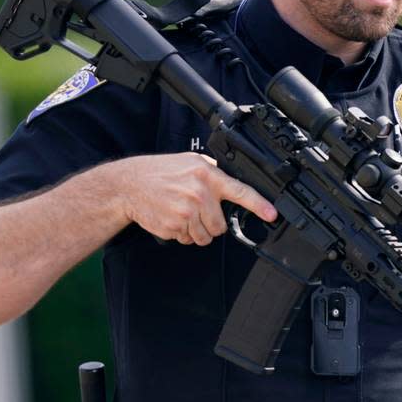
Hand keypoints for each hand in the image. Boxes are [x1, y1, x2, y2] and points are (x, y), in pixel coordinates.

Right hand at [113, 153, 277, 245]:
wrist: (129, 185)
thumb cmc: (159, 172)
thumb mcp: (189, 161)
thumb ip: (213, 171)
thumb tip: (232, 181)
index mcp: (207, 174)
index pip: (240, 191)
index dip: (259, 205)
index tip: (272, 214)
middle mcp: (199, 193)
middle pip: (220, 225)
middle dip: (210, 223)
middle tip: (196, 211)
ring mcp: (186, 211)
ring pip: (205, 236)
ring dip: (196, 231)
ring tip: (181, 213)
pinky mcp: (174, 226)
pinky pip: (188, 240)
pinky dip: (182, 234)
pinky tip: (171, 218)